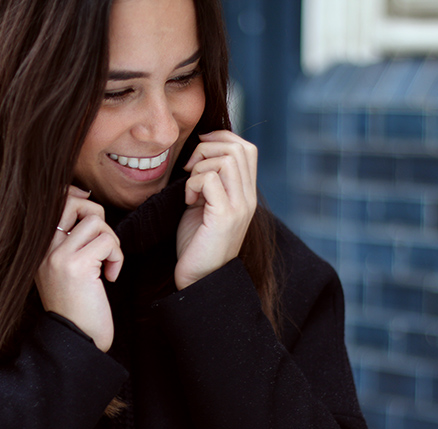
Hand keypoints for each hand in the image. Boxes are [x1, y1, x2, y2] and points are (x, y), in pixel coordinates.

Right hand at [35, 186, 122, 351]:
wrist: (76, 339)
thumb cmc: (77, 307)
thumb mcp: (65, 269)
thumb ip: (69, 239)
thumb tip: (84, 201)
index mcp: (37, 249)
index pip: (54, 202)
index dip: (77, 198)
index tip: (92, 214)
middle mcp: (42, 249)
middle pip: (72, 202)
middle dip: (98, 217)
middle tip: (103, 244)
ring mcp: (57, 256)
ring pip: (95, 220)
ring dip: (111, 240)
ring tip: (107, 264)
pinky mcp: (78, 266)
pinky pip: (108, 242)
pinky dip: (117, 257)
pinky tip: (110, 277)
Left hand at [175, 130, 257, 289]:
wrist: (200, 278)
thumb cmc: (197, 242)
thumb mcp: (205, 204)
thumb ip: (210, 180)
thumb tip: (200, 151)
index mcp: (246, 194)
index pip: (246, 148)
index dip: (220, 140)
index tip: (197, 153)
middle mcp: (249, 198)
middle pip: (238, 148)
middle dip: (207, 148)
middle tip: (189, 168)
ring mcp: (240, 207)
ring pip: (226, 159)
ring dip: (199, 166)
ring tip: (190, 189)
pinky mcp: (225, 216)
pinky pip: (210, 178)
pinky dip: (193, 182)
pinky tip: (188, 200)